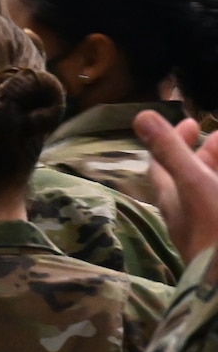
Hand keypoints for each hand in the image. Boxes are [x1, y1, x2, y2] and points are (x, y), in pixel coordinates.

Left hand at [137, 112, 217, 262]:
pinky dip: (217, 188)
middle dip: (205, 153)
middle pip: (191, 178)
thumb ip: (172, 152)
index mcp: (174, 200)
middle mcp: (187, 214)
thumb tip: (140, 115)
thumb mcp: (195, 184)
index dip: (171, 141)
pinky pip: (214, 205)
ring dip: (216, 170)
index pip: (162, 166)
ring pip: (208, 191)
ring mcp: (206, 226)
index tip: (190, 122)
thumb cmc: (217, 229)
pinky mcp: (217, 236)